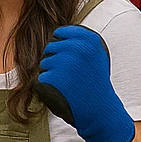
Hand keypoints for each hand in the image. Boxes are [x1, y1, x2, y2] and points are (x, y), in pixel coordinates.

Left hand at [35, 25, 134, 141]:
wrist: (99, 110)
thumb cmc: (96, 82)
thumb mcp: (96, 55)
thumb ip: (79, 40)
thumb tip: (56, 31)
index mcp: (89, 39)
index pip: (60, 32)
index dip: (62, 44)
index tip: (72, 56)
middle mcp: (76, 48)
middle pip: (50, 47)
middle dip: (57, 60)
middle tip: (73, 74)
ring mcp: (62, 62)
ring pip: (45, 63)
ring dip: (53, 72)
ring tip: (70, 83)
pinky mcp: (51, 77)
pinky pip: (42, 77)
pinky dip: (49, 84)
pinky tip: (64, 90)